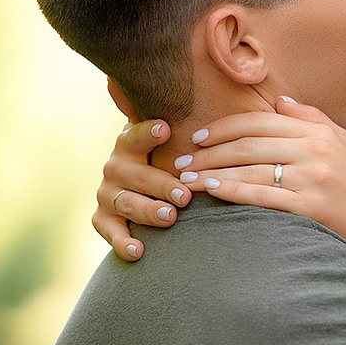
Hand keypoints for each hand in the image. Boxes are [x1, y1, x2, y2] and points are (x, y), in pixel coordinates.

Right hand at [94, 118, 191, 260]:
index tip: (166, 129)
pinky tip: (140, 250)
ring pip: (126, 202)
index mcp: (131, 142)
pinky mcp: (103, 218)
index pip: (138, 135)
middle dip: (161, 184)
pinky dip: (122, 242)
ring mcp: (107, 192)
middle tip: (185, 195)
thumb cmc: (174, 160)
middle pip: (135, 174)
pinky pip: (109, 231)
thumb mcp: (179, 140)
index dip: (149, 132)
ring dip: (148, 210)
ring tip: (170, 217)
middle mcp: (115, 165)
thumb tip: (242, 93)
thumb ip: (196, 126)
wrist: (147, 190)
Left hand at [185, 97, 345, 251]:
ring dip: (212, 171)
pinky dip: (233, 190)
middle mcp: (316, 150)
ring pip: (250, 168)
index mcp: (320, 132)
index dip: (225, 127)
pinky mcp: (312, 207)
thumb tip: (279, 102)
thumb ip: (312, 119)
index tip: (199, 135)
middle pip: (249, 143)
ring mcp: (314, 178)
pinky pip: (262, 195)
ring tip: (186, 178)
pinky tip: (212, 189)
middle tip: (181, 159)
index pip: (261, 122)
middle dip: (209, 150)